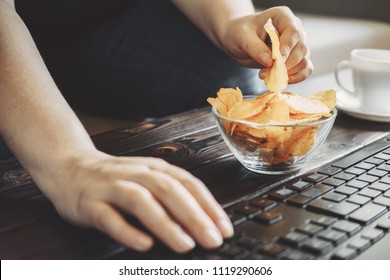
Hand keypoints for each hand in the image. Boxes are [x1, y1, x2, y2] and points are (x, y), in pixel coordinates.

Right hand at [39, 150, 233, 252]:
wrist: (70, 167)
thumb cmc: (117, 179)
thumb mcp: (147, 180)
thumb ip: (170, 196)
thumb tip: (203, 222)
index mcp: (155, 169)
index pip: (188, 184)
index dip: (209, 206)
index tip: (224, 229)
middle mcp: (136, 174)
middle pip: (169, 190)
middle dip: (194, 216)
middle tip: (212, 240)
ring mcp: (112, 186)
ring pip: (141, 201)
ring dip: (166, 223)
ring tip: (185, 244)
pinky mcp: (90, 202)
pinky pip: (109, 217)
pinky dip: (128, 230)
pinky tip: (144, 244)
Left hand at [219, 6, 312, 83]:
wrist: (239, 41)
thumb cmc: (240, 33)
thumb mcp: (242, 38)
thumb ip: (256, 48)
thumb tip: (270, 62)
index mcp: (283, 17)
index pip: (293, 32)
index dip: (287, 48)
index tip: (277, 61)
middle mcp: (294, 29)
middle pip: (301, 48)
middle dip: (285, 64)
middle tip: (266, 72)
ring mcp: (296, 45)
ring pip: (303, 61)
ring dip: (288, 73)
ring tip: (268, 76)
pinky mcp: (295, 58)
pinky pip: (304, 69)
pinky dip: (296, 78)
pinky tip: (281, 80)